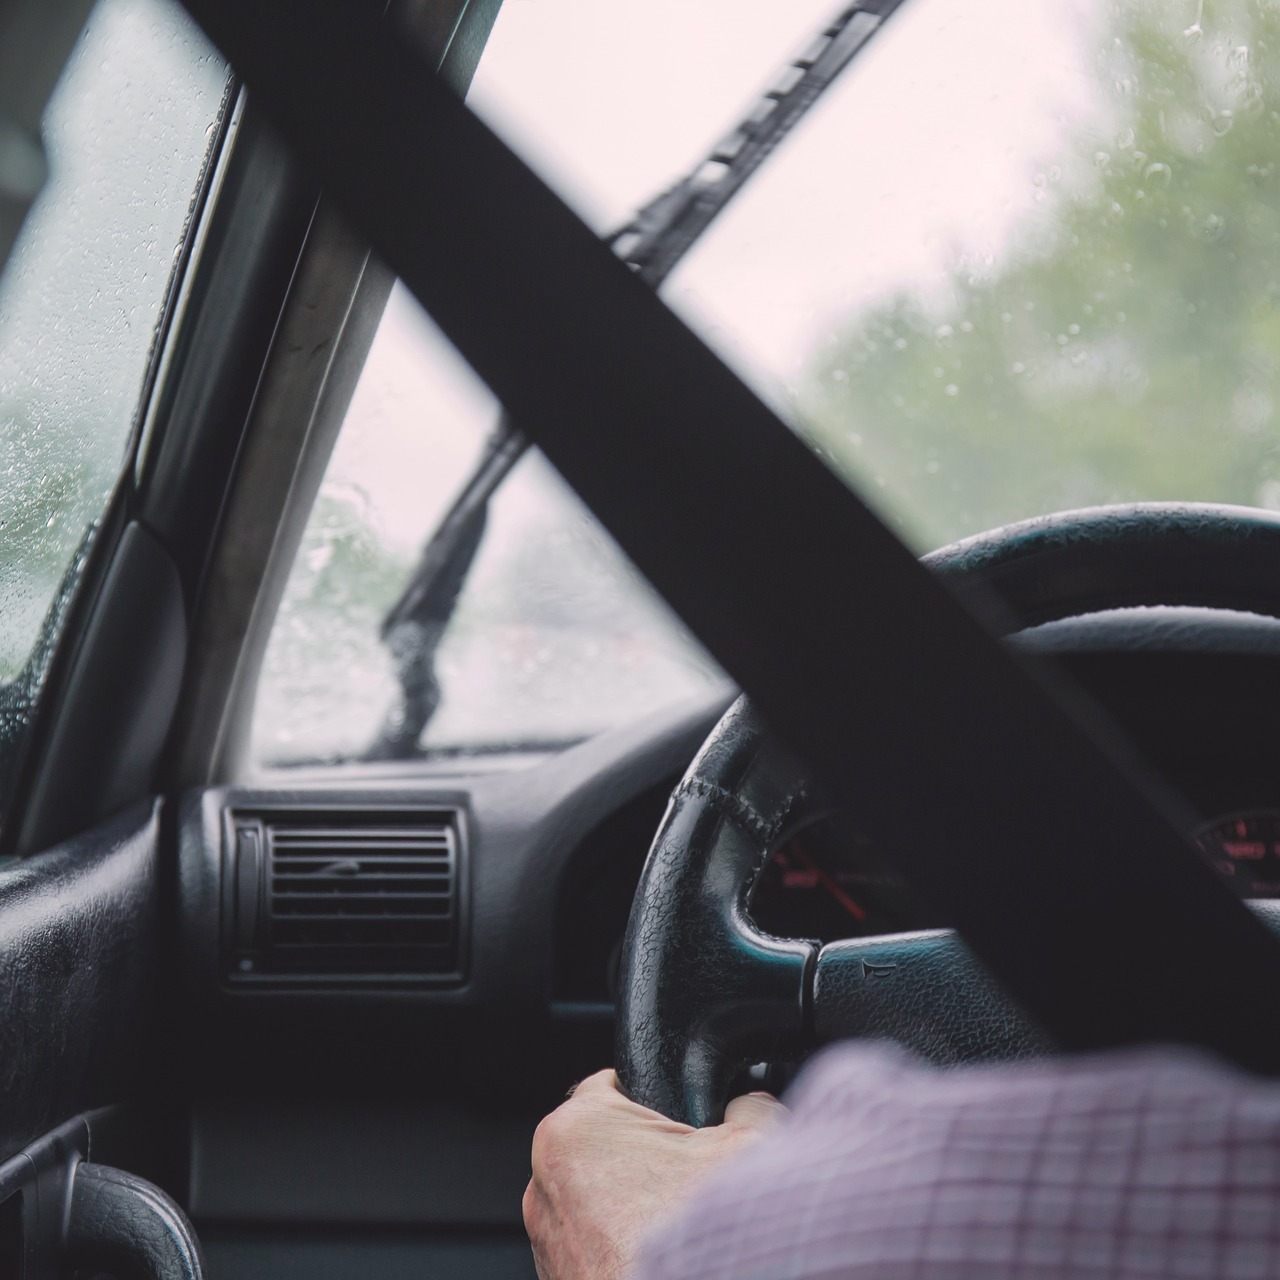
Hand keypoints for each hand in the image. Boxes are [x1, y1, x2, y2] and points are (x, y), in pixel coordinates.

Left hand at [523, 1069, 784, 1279]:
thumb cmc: (699, 1241)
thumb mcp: (750, 1146)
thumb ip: (748, 1106)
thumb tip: (750, 1101)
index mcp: (576, 1129)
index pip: (613, 1084)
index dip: (658, 1097)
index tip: (684, 1120)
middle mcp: (544, 1182)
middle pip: (606, 1145)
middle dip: (648, 1157)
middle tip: (692, 1181)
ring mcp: (546, 1240)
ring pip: (598, 1199)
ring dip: (636, 1208)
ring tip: (682, 1227)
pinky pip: (593, 1246)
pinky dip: (623, 1248)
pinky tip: (666, 1261)